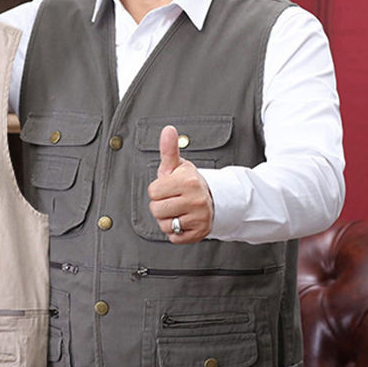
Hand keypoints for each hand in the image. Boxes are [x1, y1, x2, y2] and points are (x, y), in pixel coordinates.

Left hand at [147, 125, 213, 243]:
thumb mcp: (178, 165)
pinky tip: (183, 221)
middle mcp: (196, 200)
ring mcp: (200, 217)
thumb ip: (169, 149)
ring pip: (164, 225)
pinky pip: (174, 237)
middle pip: (156, 210)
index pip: (153, 192)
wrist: (214, 199)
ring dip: (167, 219)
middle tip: (172, 200)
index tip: (168, 188)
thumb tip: (168, 129)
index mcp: (187, 181)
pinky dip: (175, 232)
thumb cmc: (188, 182)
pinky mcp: (200, 233)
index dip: (157, 190)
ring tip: (178, 210)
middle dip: (160, 206)